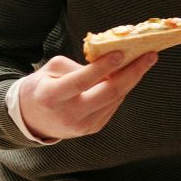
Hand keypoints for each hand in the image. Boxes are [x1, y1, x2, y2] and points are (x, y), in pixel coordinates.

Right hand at [16, 51, 157, 140]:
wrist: (30, 119)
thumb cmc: (41, 87)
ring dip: (132, 79)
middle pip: (108, 93)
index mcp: (52, 96)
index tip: (121, 52)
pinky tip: (129, 76)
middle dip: (133, 73)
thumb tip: (109, 62)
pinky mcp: (93, 129)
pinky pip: (112, 106)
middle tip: (150, 56)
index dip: (102, 67)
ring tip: (144, 61)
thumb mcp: (50, 70)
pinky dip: (122, 90)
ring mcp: (83, 126)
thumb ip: (78, 66)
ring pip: (114, 99)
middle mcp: (69, 114)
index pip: (81, 81)